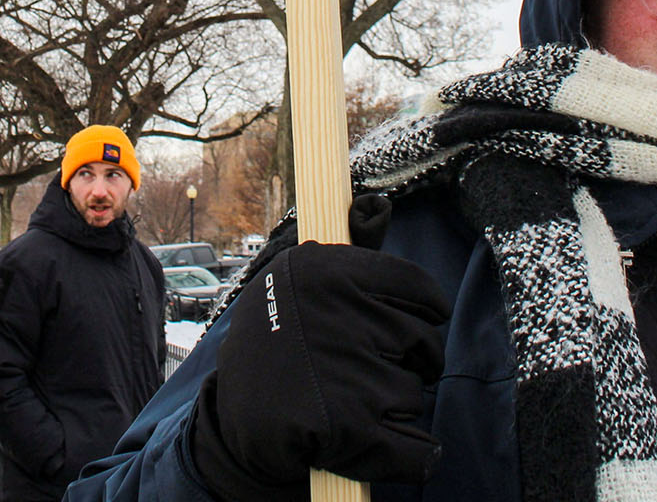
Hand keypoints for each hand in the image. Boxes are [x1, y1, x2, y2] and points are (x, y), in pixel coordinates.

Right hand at [190, 195, 448, 497]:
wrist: (230, 421)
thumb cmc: (275, 344)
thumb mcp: (298, 283)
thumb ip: (349, 252)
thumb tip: (379, 202)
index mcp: (327, 272)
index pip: (416, 287)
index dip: (426, 308)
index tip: (423, 318)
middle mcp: (340, 316)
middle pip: (425, 341)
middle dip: (412, 360)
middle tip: (373, 367)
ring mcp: (348, 374)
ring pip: (417, 391)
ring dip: (396, 404)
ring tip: (352, 400)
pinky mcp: (351, 429)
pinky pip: (418, 449)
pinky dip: (413, 454)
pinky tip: (386, 443)